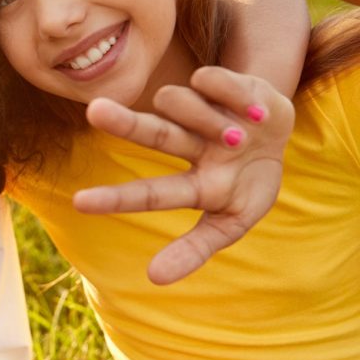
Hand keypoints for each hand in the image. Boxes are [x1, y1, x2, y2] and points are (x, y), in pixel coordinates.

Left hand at [73, 67, 293, 284]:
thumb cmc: (249, 184)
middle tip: (94, 111)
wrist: (280, 135)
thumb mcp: (232, 223)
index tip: (78, 203)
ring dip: (208, 119)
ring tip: (237, 136)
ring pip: (177, 102)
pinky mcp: (218, 83)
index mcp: (192, 184)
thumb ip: (195, 250)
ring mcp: (198, 112)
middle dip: (124, 123)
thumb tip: (154, 279)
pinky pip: (209, 80)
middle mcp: (184, 144)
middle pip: (151, 133)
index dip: (116, 199)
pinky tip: (249, 111)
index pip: (150, 194)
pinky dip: (231, 95)